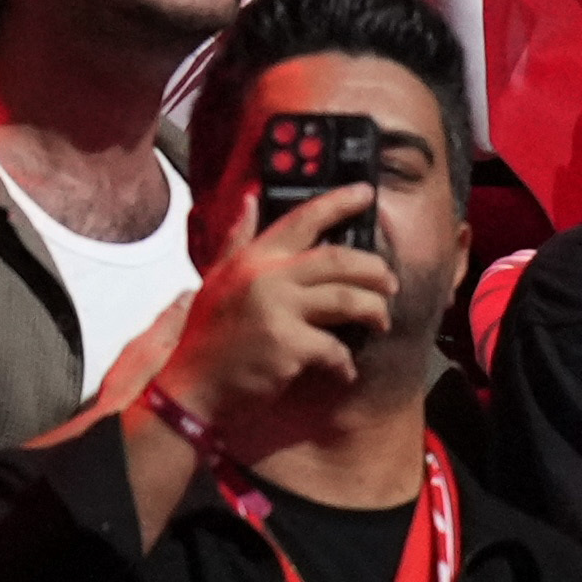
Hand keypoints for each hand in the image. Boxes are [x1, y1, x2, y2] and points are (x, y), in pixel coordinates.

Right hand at [158, 182, 401, 434]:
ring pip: (347, 300)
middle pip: (338, 259)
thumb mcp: (217, 278)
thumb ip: (237, 238)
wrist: (193, 387)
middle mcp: (266, 276)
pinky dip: (345, 362)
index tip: (365, 193)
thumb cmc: (208, 337)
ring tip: (379, 320)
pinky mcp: (289, 345)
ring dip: (373, 311)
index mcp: (252, 258)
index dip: (338, 202)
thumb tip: (249, 199)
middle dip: (374, 270)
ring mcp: (277, 310)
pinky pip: (335, 347)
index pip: (302, 219)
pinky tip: (343, 369)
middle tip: (388, 282)